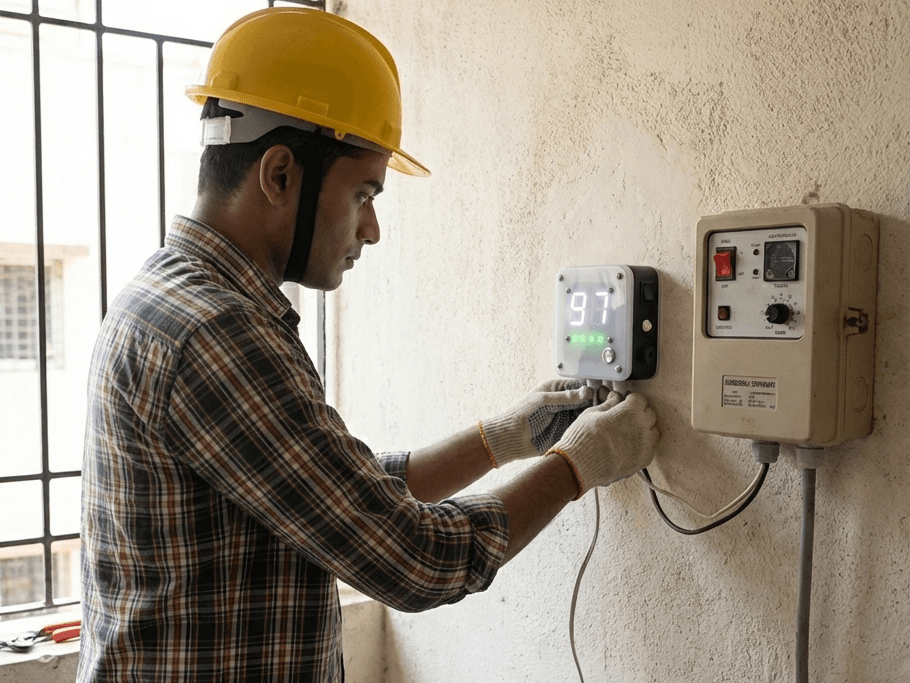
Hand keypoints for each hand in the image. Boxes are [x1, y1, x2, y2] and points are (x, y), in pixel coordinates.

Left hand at [479, 380, 599, 467]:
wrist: (510, 438)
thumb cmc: (521, 414)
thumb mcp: (543, 401)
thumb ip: (565, 397)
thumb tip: (587, 391)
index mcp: (556, 390)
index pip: (579, 386)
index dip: (592, 389)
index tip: (606, 392)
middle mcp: (563, 402)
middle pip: (586, 400)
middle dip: (597, 402)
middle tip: (611, 404)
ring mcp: (565, 417)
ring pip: (586, 414)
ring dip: (595, 414)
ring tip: (608, 415)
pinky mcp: (565, 431)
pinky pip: (580, 427)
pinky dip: (589, 427)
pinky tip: (599, 427)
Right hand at [548, 391, 658, 497]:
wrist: (581, 464)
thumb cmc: (584, 437)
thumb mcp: (592, 414)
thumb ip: (609, 404)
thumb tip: (614, 397)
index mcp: (630, 412)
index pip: (640, 399)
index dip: (631, 398)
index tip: (625, 400)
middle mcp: (642, 427)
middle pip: (650, 413)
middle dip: (639, 411)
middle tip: (627, 414)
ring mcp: (645, 445)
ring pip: (654, 431)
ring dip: (645, 427)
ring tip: (630, 429)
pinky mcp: (643, 460)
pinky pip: (650, 447)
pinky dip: (644, 444)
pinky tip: (631, 443)